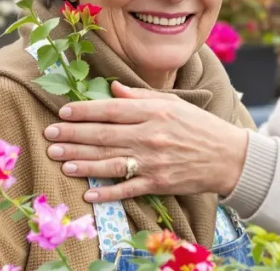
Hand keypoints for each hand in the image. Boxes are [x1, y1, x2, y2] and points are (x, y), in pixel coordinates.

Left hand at [43, 81, 249, 201]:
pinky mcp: (159, 183)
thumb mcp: (174, 103)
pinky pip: (127, 189)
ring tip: (60, 158)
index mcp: (155, 112)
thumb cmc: (200, 126)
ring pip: (109, 161)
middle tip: (50, 135)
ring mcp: (154, 162)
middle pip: (104, 135)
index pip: (111, 109)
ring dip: (81, 161)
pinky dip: (107, 192)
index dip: (84, 111)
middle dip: (73, 135)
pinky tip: (88, 192)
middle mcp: (151, 136)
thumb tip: (112, 87)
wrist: (229, 156)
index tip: (63, 112)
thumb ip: (141, 96)